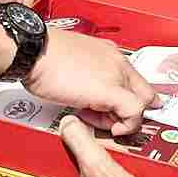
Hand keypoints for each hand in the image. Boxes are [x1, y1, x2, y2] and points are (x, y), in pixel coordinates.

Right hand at [24, 30, 155, 135]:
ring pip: (141, 104)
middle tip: (110, 120)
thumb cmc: (41, 55)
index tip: (118, 112)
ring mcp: (116, 74)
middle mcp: (117, 61)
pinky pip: (134, 112)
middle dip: (130, 111)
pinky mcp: (111, 89)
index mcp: (108, 53)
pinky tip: (106, 126)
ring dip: (120, 119)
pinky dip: (125, 125)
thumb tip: (84, 92)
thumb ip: (85, 75)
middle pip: (144, 92)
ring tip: (93, 117)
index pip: (134, 80)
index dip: (130, 100)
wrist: (33, 50)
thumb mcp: (71, 61)